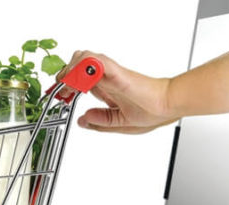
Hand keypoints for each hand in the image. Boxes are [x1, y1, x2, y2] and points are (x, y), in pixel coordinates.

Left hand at [56, 51, 178, 134]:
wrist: (168, 106)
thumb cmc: (153, 111)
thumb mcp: (120, 123)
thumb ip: (101, 121)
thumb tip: (83, 120)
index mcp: (108, 88)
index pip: (81, 79)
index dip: (67, 84)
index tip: (60, 95)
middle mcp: (107, 78)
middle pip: (78, 65)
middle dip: (65, 75)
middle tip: (60, 90)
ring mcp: (110, 73)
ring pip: (83, 58)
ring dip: (71, 70)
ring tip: (66, 86)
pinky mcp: (116, 72)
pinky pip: (95, 62)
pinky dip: (82, 68)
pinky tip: (77, 82)